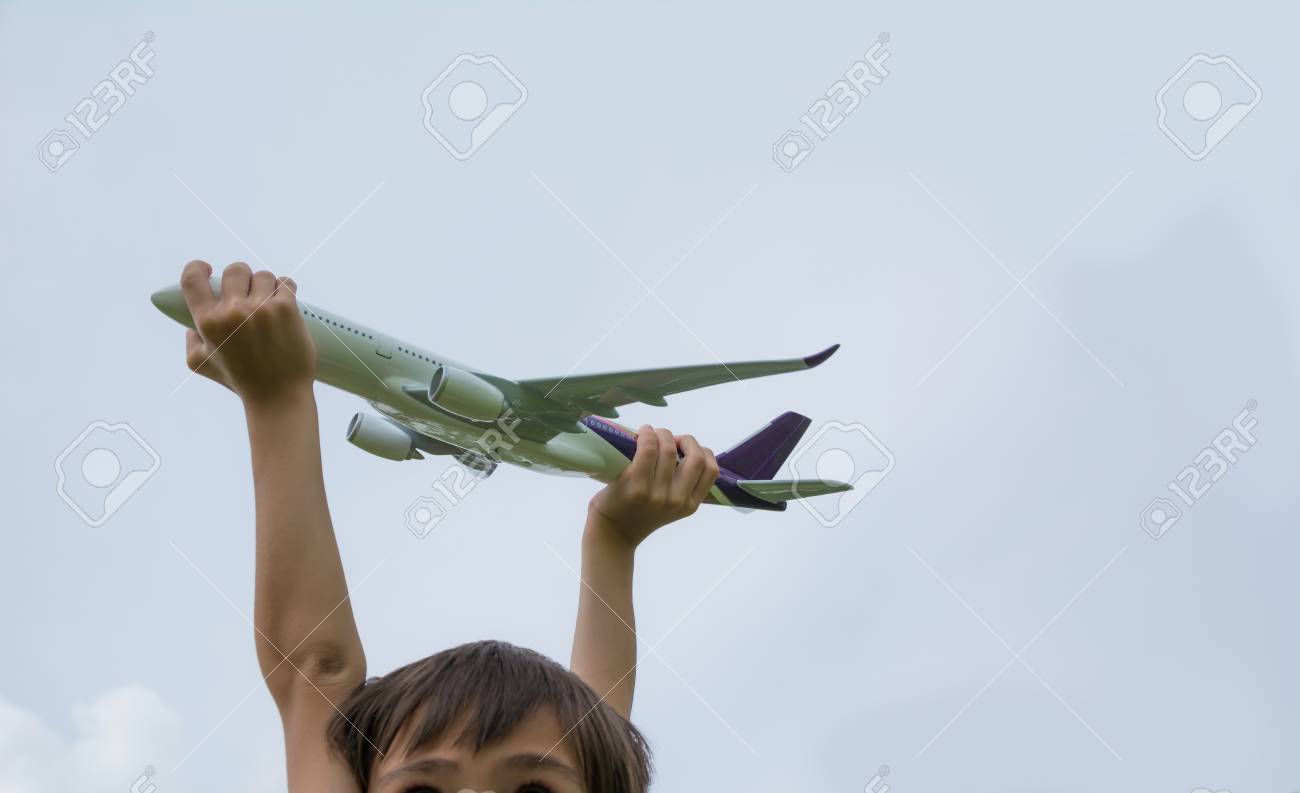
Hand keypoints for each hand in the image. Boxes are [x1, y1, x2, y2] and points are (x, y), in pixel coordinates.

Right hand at [179, 260, 315, 404]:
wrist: (278, 396)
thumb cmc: (240, 380)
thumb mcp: (202, 364)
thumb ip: (191, 340)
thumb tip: (192, 324)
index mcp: (207, 322)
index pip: (192, 279)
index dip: (197, 267)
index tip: (209, 270)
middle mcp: (232, 312)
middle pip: (235, 270)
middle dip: (242, 278)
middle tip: (248, 294)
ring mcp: (260, 308)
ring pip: (263, 275)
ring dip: (266, 286)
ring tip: (269, 304)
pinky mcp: (286, 309)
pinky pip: (286, 282)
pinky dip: (286, 289)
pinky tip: (284, 301)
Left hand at [588, 426, 719, 548]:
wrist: (613, 533)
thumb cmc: (640, 514)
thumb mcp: (671, 507)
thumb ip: (682, 486)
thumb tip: (682, 447)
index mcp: (690, 505)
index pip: (711, 470)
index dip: (701, 451)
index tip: (685, 449)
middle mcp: (677, 500)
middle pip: (696, 457)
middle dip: (686, 440)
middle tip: (671, 439)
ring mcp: (657, 493)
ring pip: (669, 448)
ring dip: (662, 433)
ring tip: (651, 434)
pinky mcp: (636, 484)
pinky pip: (648, 449)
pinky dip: (647, 434)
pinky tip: (642, 434)